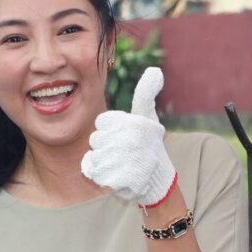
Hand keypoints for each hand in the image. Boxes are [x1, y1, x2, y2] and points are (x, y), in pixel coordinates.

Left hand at [81, 67, 176, 206]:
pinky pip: (92, 171)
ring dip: (104, 162)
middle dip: (106, 147)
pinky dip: (101, 175)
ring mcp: (122, 160)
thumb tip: (155, 70)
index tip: (126, 137)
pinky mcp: (115, 178)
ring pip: (93, 156)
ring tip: (122, 165)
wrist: (158, 181)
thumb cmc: (150, 145)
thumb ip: (146, 93)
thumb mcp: (148, 117)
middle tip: (126, 153)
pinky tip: (116, 175)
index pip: (101, 123)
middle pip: (95, 140)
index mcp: (133, 122)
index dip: (111, 131)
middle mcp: (129, 139)